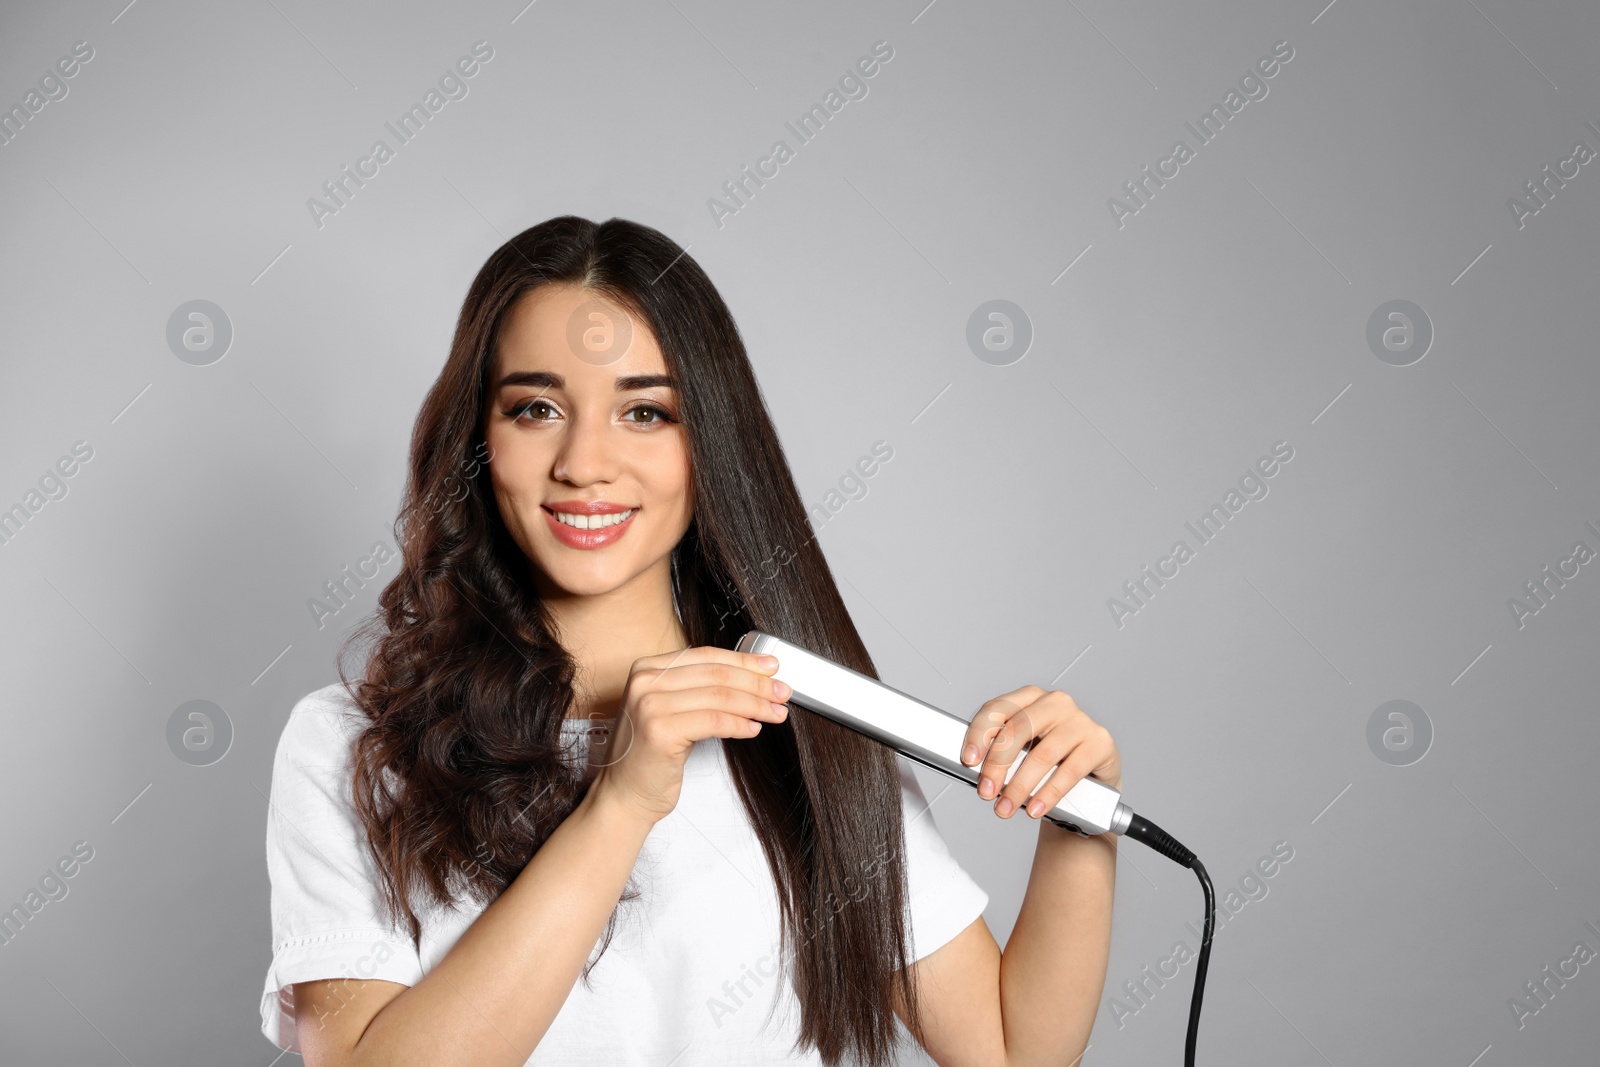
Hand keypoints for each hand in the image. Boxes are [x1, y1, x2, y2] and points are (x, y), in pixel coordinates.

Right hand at [589, 645, 792, 825]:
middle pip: (716, 674)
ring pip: (719, 697)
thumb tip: (751, 678)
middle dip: (756, 683)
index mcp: (646, 669)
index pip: (706, 656)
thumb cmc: (650, 757)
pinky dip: (740, 724)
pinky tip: (753, 729)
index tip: (771, 667)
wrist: (623, 796)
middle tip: (782, 692)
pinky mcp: (660, 731)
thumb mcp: (670, 711)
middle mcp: (644, 681)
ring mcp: (650, 705)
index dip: (744, 660)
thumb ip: (698, 690)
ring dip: (755, 704)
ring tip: (776, 712)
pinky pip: (714, 721)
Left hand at [958, 687, 1121, 819]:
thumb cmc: (1050, 762)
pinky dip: (1048, 793)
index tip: (969, 761)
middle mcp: (1055, 703)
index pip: (997, 709)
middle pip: (1018, 729)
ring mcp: (1080, 720)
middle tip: (986, 792)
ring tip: (1006, 807)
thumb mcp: (1023, 751)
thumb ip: (1001, 753)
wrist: (1092, 782)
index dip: (979, 734)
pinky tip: (1036, 807)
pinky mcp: (1099, 742)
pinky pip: (1069, 770)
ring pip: (1043, 753)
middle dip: (997, 765)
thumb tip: (976, 771)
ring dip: (1020, 786)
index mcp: (1030, 697)